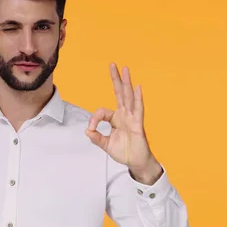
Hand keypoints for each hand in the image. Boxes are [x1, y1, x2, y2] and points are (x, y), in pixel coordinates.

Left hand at [85, 63, 161, 182]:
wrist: (136, 162)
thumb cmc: (124, 152)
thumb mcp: (106, 145)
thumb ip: (96, 138)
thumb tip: (87, 131)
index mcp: (115, 119)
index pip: (102, 111)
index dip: (94, 119)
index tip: (91, 130)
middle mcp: (124, 115)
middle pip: (119, 93)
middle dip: (115, 79)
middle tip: (113, 64)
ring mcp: (132, 118)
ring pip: (128, 97)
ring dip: (126, 83)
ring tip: (125, 69)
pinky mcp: (138, 124)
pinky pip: (138, 109)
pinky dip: (138, 98)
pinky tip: (138, 87)